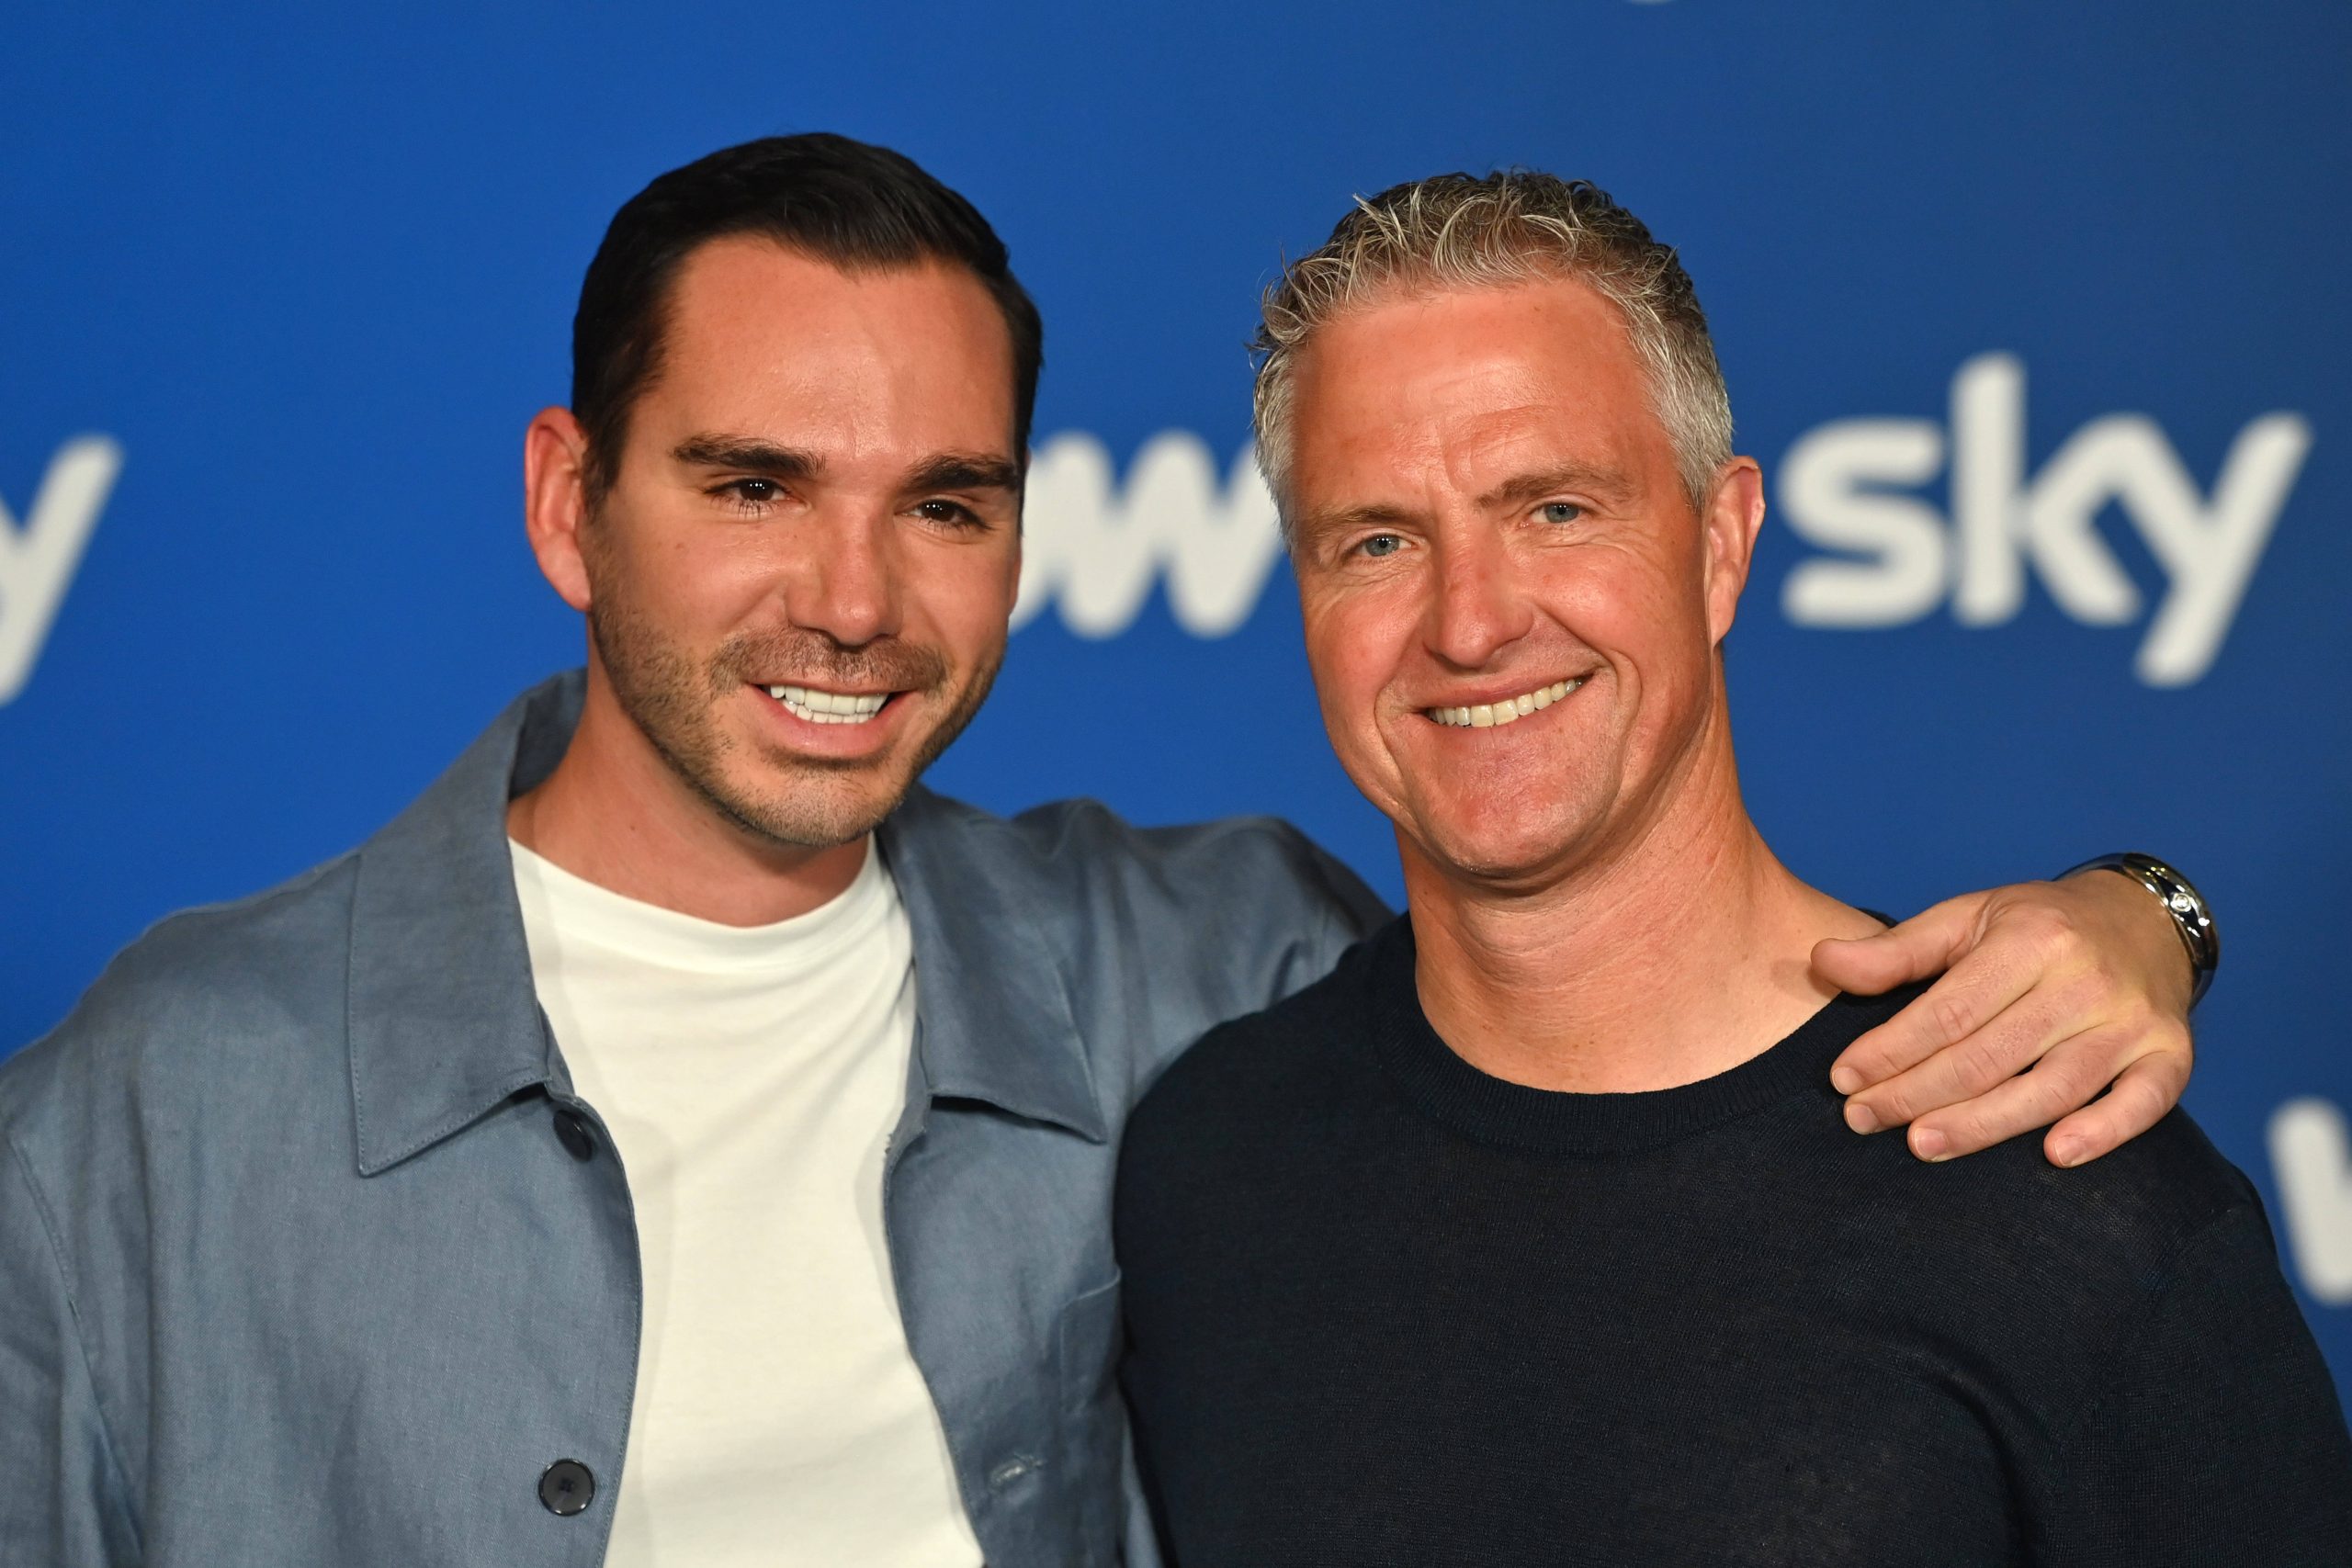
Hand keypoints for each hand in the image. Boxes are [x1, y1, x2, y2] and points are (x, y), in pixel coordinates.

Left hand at [1813, 870, 2195, 1166]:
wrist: (2145, 919)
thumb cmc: (2039, 925)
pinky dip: (2103, 1131)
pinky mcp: (2170, 1055)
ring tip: (1924, 1145)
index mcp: (2030, 940)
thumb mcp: (1967, 917)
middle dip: (1918, 1093)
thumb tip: (1821, 962)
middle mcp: (2084, 980)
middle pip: (1991, 1054)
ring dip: (1985, 1123)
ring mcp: (2131, 1021)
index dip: (1891, 1048)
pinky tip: (2054, 1156)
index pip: (1949, 1010)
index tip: (1843, 1078)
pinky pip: (2142, 1102)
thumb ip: (1896, 951)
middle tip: (1863, 1120)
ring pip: (2052, 1086)